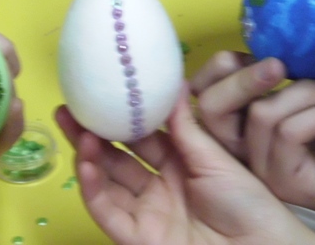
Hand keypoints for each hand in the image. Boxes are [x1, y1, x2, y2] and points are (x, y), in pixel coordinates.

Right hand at [55, 84, 314, 244]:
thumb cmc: (248, 202)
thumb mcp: (215, 158)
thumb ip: (185, 127)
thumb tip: (173, 84)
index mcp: (177, 163)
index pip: (140, 136)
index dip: (119, 117)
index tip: (99, 93)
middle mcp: (156, 186)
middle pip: (115, 158)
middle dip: (90, 133)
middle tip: (66, 109)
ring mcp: (146, 212)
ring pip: (106, 183)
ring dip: (88, 157)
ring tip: (78, 131)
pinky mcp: (138, 238)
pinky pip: (108, 212)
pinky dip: (93, 189)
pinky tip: (84, 164)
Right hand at [191, 53, 314, 223]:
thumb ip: (290, 58)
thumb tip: (269, 40)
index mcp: (240, 115)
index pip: (203, 91)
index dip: (220, 67)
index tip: (262, 55)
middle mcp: (240, 144)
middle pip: (212, 106)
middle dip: (246, 77)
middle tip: (281, 66)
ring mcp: (259, 166)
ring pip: (261, 113)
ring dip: (304, 93)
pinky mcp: (282, 182)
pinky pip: (288, 132)